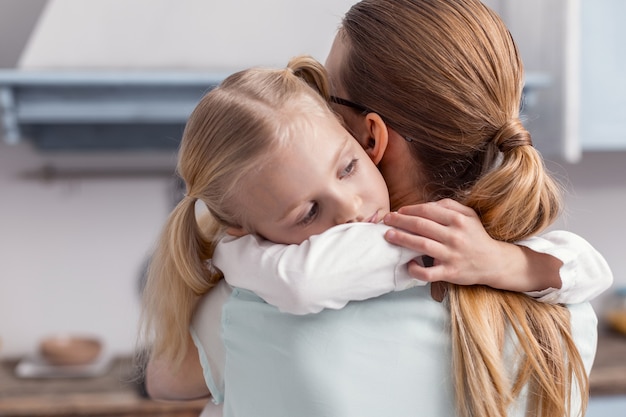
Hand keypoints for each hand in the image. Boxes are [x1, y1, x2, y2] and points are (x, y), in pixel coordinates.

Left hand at [382, 199, 518, 287]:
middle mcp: (454, 236)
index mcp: (458, 220)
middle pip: (421, 226)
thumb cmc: (476, 237)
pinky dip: (415, 269)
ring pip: (421, 245)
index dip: (409, 210)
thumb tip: (425, 204)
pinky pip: (428, 272)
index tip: (398, 211)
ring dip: (402, 239)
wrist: (494, 262)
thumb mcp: (469, 215)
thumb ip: (449, 206)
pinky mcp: (450, 273)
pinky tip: (407, 263)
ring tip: (388, 235)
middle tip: (387, 220)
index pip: (427, 211)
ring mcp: (452, 255)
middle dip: (400, 221)